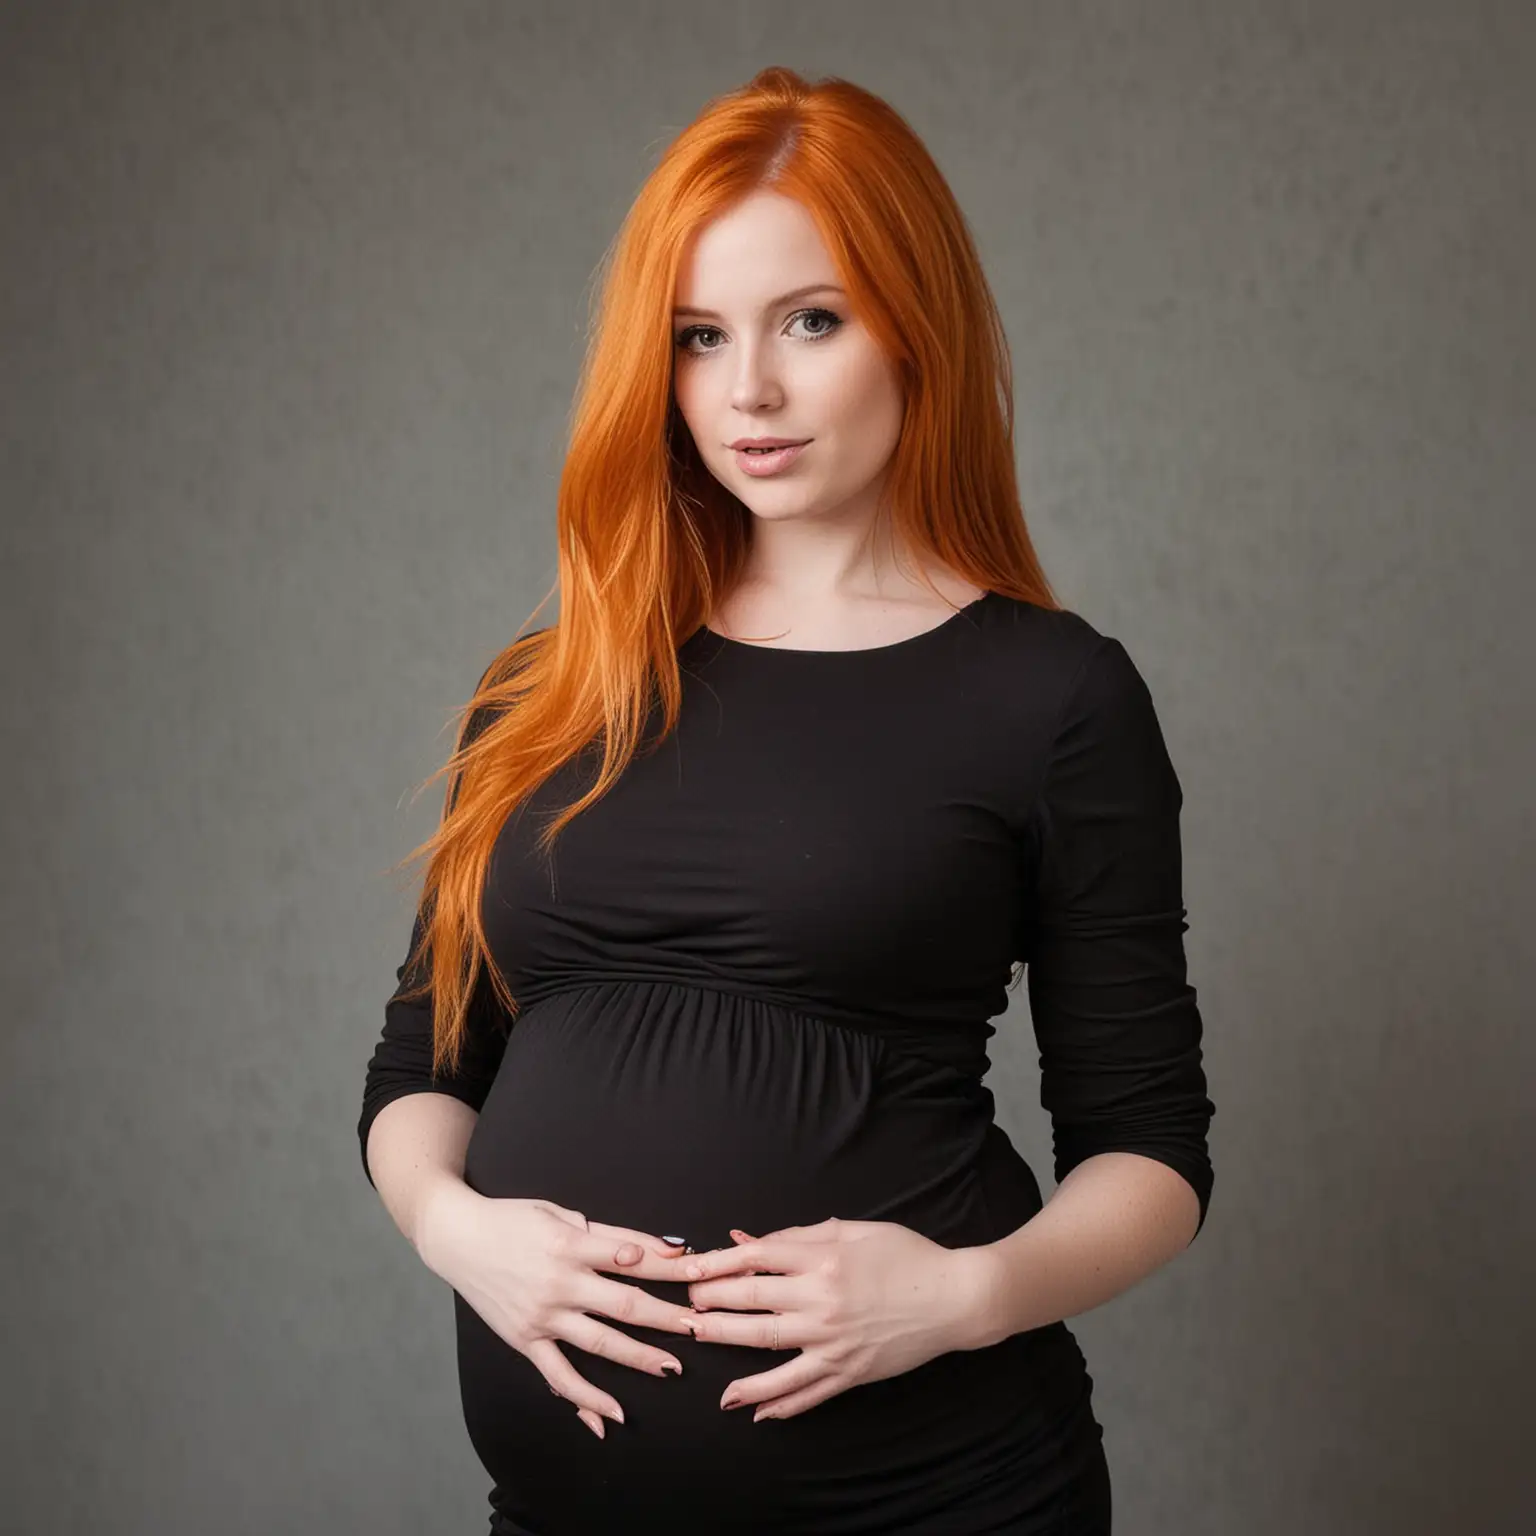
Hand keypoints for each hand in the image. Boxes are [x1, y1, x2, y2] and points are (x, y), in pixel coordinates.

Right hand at [420, 1183, 701, 1439]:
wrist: (457, 1237)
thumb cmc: (513, 1218)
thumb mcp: (563, 1213)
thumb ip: (612, 1232)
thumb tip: (659, 1247)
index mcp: (570, 1243)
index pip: (633, 1257)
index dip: (670, 1267)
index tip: (700, 1273)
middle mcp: (559, 1282)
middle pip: (625, 1304)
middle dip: (667, 1316)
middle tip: (700, 1326)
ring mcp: (542, 1316)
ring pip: (600, 1343)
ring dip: (639, 1357)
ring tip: (672, 1366)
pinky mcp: (525, 1340)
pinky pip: (560, 1376)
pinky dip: (586, 1399)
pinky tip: (612, 1415)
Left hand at [683, 1217, 995, 1421]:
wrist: (954, 1299)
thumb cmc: (906, 1255)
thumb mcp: (854, 1231)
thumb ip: (797, 1236)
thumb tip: (745, 1241)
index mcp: (823, 1259)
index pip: (754, 1259)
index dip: (715, 1264)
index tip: (687, 1268)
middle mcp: (821, 1301)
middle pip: (750, 1302)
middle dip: (711, 1303)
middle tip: (684, 1305)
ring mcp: (833, 1341)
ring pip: (766, 1350)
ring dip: (727, 1349)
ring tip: (699, 1345)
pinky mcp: (847, 1372)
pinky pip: (804, 1392)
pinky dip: (775, 1402)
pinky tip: (749, 1409)